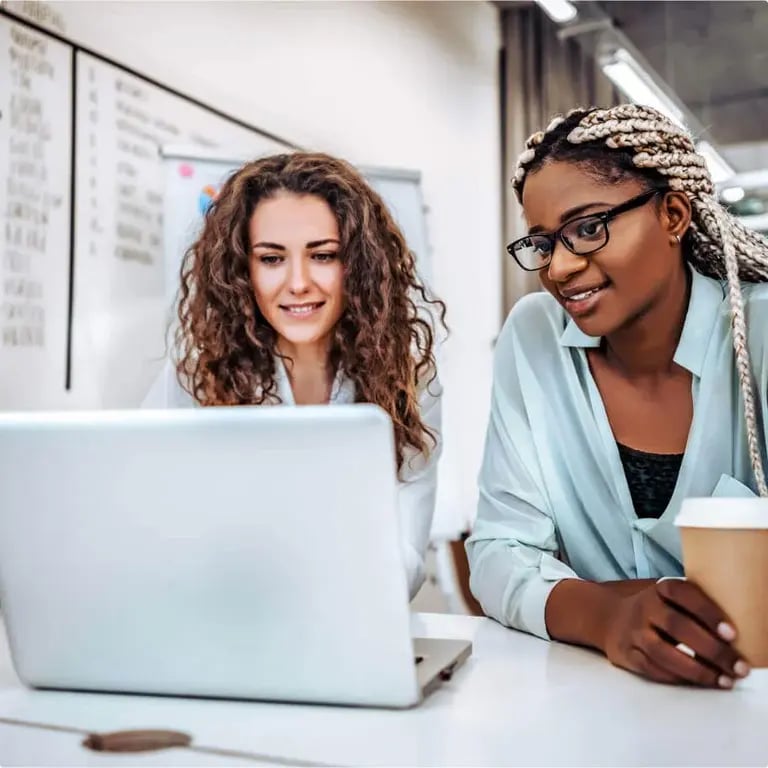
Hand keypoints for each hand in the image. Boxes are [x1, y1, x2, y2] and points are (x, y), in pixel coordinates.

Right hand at [602, 578, 749, 687]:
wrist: (609, 618)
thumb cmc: (655, 610)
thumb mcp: (670, 597)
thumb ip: (695, 606)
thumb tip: (743, 627)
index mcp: (659, 590)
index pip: (682, 594)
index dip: (707, 612)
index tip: (732, 633)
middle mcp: (644, 608)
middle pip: (676, 626)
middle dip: (711, 649)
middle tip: (738, 666)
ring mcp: (633, 632)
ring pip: (663, 653)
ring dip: (697, 670)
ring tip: (724, 680)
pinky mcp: (627, 654)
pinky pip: (653, 669)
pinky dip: (678, 678)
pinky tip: (699, 682)